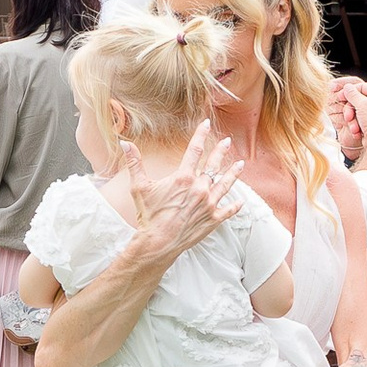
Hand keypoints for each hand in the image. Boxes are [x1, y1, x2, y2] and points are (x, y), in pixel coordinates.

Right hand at [128, 121, 240, 263]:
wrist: (158, 242)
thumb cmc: (149, 215)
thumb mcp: (139, 187)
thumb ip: (134, 163)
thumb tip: (125, 143)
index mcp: (183, 178)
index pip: (195, 150)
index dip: (201, 135)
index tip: (206, 124)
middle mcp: (199, 188)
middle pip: (213, 165)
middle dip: (220, 152)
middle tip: (227, 141)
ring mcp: (208, 204)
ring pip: (225, 185)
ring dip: (233, 173)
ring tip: (240, 164)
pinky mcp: (213, 219)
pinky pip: (228, 210)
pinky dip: (235, 205)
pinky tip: (241, 201)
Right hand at [330, 75, 366, 170]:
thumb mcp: (363, 105)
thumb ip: (353, 94)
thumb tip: (347, 87)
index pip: (361, 86)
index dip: (350, 91)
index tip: (340, 96)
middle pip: (357, 100)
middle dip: (350, 109)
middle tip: (348, 116)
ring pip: (356, 111)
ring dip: (352, 120)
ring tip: (354, 127)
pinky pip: (358, 120)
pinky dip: (355, 126)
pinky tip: (357, 132)